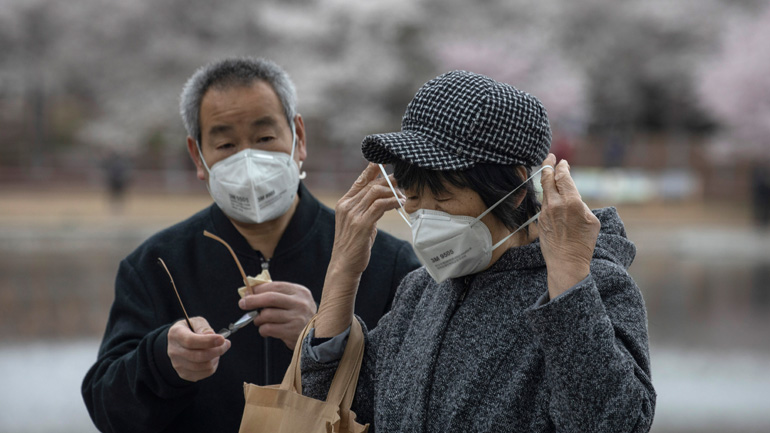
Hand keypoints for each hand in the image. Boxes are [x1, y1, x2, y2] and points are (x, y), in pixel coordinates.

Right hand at [167, 316, 230, 381]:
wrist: (179, 342)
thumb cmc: (190, 329)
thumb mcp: (196, 322)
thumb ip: (204, 327)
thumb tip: (211, 335)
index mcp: (176, 334)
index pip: (191, 341)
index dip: (208, 341)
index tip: (222, 339)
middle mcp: (174, 351)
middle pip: (198, 356)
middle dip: (217, 350)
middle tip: (226, 344)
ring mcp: (178, 364)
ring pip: (203, 366)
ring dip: (216, 358)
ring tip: (218, 350)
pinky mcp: (184, 373)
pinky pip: (204, 373)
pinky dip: (213, 366)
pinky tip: (213, 358)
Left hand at [238, 281, 316, 348]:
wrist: (316, 336)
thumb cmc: (300, 316)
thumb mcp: (294, 300)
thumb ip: (277, 294)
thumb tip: (252, 291)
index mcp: (300, 292)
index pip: (275, 286)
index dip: (259, 289)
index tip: (248, 292)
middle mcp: (300, 303)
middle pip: (270, 298)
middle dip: (253, 300)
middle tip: (243, 304)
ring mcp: (296, 318)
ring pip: (267, 315)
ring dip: (258, 318)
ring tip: (260, 320)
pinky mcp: (291, 332)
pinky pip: (268, 328)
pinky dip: (262, 329)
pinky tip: (266, 329)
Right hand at [330, 163, 402, 275]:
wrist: (344, 265)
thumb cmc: (353, 245)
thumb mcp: (358, 223)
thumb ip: (367, 210)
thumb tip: (384, 201)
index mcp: (344, 204)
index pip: (359, 182)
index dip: (371, 170)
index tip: (381, 160)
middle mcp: (347, 206)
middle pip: (371, 185)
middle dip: (388, 181)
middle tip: (402, 179)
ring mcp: (353, 215)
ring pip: (376, 193)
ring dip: (392, 192)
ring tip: (403, 194)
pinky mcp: (361, 224)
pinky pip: (380, 206)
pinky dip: (392, 202)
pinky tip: (400, 203)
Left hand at [539, 153, 600, 298]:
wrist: (566, 262)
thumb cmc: (583, 243)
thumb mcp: (591, 220)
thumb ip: (581, 204)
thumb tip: (574, 198)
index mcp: (571, 201)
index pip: (563, 177)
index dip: (562, 167)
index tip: (562, 162)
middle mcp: (555, 204)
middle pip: (548, 178)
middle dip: (548, 165)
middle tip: (549, 157)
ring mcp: (545, 212)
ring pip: (544, 191)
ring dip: (546, 180)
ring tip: (547, 171)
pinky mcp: (540, 220)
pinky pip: (544, 204)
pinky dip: (547, 196)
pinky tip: (550, 195)